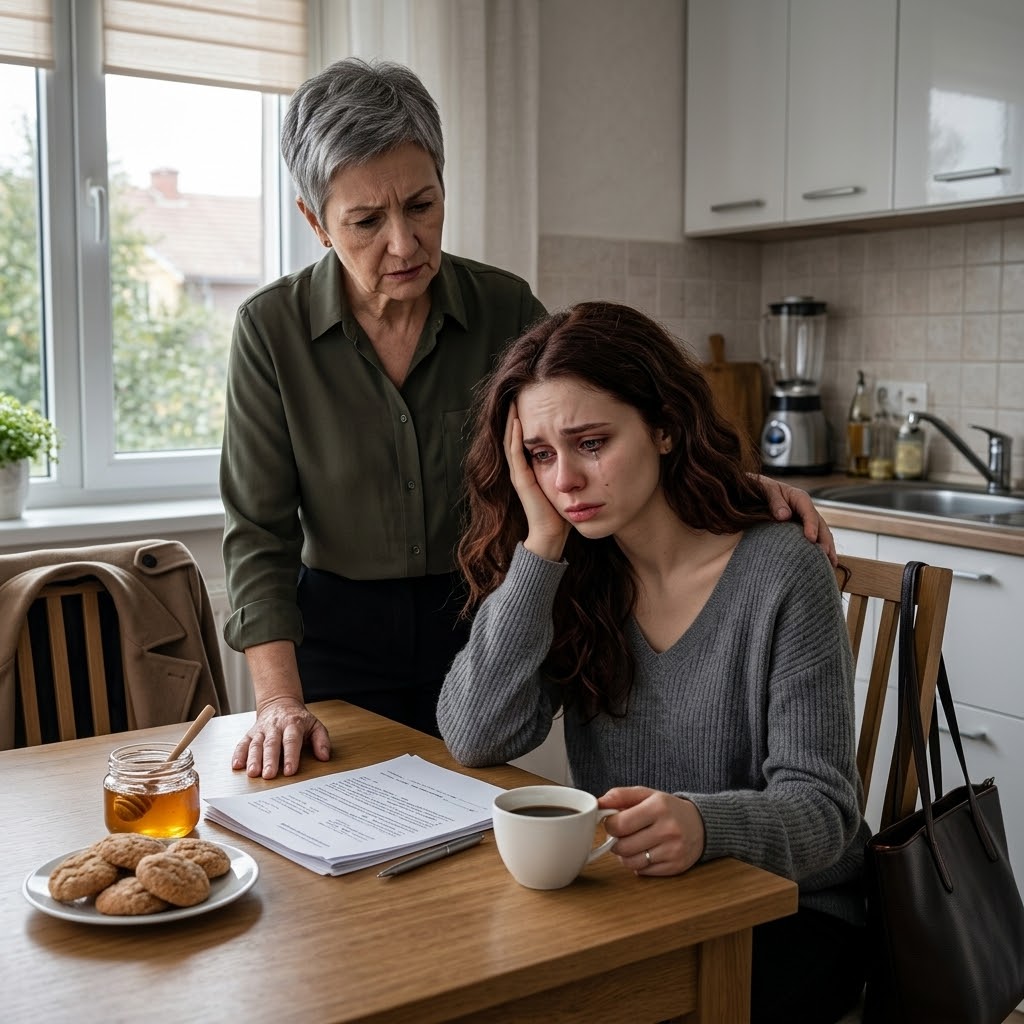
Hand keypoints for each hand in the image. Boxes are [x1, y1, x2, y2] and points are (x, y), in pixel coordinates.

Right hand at [231, 695, 331, 778]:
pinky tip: (236, 765)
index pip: (291, 740)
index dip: (290, 756)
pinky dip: (238, 754)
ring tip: (252, 773)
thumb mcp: (315, 725)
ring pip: (256, 744)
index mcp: (293, 724)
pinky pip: (243, 743)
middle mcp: (275, 726)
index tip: (289, 770)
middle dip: (270, 760)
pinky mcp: (250, 733)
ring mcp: (261, 730)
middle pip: (272, 743)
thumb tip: (325, 756)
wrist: (280, 703)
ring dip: (253, 759)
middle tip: (268, 775)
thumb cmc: (299, 720)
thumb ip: (322, 740)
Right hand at [504, 402, 569, 560]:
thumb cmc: (564, 513)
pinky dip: (515, 436)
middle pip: (516, 434)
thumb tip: (595, 450)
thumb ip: (576, 468)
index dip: (531, 417)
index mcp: (534, 468)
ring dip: (512, 419)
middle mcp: (523, 468)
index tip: (538, 398)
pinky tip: (518, 420)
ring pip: (512, 440)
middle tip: (522, 390)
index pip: (529, 436)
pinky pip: (515, 453)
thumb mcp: (571, 484)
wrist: (552, 536)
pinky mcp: (522, 480)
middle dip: (519, 413)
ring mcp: (520, 474)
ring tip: (515, 398)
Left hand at [598, 786, 705, 875]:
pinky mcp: (676, 867)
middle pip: (623, 846)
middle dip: (615, 841)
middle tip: (621, 835)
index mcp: (658, 807)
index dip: (609, 825)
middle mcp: (668, 829)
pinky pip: (643, 872)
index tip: (613, 822)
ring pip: (631, 862)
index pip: (620, 824)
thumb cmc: (667, 808)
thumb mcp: (646, 794)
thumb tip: (597, 803)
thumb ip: (620, 795)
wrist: (701, 825)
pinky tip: (645, 852)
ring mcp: (673, 850)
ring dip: (625, 855)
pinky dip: (638, 864)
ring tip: (632, 844)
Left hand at [757, 475, 836, 566]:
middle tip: (826, 556)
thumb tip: (784, 516)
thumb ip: (774, 500)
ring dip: (827, 548)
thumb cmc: (759, 489)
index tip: (811, 539)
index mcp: (798, 497)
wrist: (754, 492)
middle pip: (820, 525)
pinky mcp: (801, 530)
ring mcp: (805, 521)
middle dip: (824, 540)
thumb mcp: (765, 489)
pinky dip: (819, 551)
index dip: (811, 525)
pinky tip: (824, 564)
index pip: (809, 512)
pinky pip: (814, 540)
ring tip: (831, 564)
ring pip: (821, 534)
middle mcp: (806, 509)